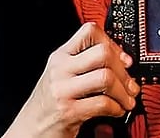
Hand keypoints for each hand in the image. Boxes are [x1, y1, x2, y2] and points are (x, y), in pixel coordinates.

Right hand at [5, 23, 138, 137]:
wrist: (29, 131)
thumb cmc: (50, 104)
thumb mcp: (63, 76)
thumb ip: (85, 64)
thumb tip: (122, 60)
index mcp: (61, 56)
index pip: (90, 31)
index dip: (112, 42)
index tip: (123, 58)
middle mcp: (60, 69)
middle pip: (102, 53)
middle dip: (123, 70)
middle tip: (130, 82)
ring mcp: (63, 90)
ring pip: (106, 77)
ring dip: (124, 91)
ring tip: (127, 99)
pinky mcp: (68, 111)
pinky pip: (103, 103)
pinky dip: (117, 108)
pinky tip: (117, 110)